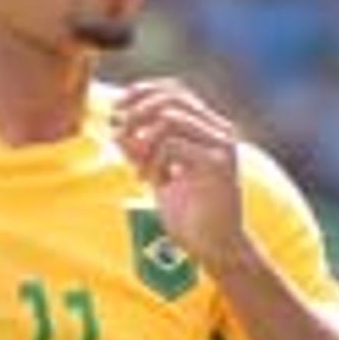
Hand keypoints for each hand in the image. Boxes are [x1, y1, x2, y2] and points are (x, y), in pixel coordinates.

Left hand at [110, 77, 248, 268]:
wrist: (216, 249)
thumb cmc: (189, 215)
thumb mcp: (157, 175)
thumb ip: (141, 150)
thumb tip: (117, 127)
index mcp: (209, 128)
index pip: (175, 90)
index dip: (143, 92)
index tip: (118, 111)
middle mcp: (220, 130)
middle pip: (171, 98)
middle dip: (136, 112)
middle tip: (119, 135)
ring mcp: (221, 145)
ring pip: (169, 118)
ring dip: (143, 141)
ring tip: (140, 169)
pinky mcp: (217, 165)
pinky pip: (172, 144)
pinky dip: (152, 160)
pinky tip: (152, 181)